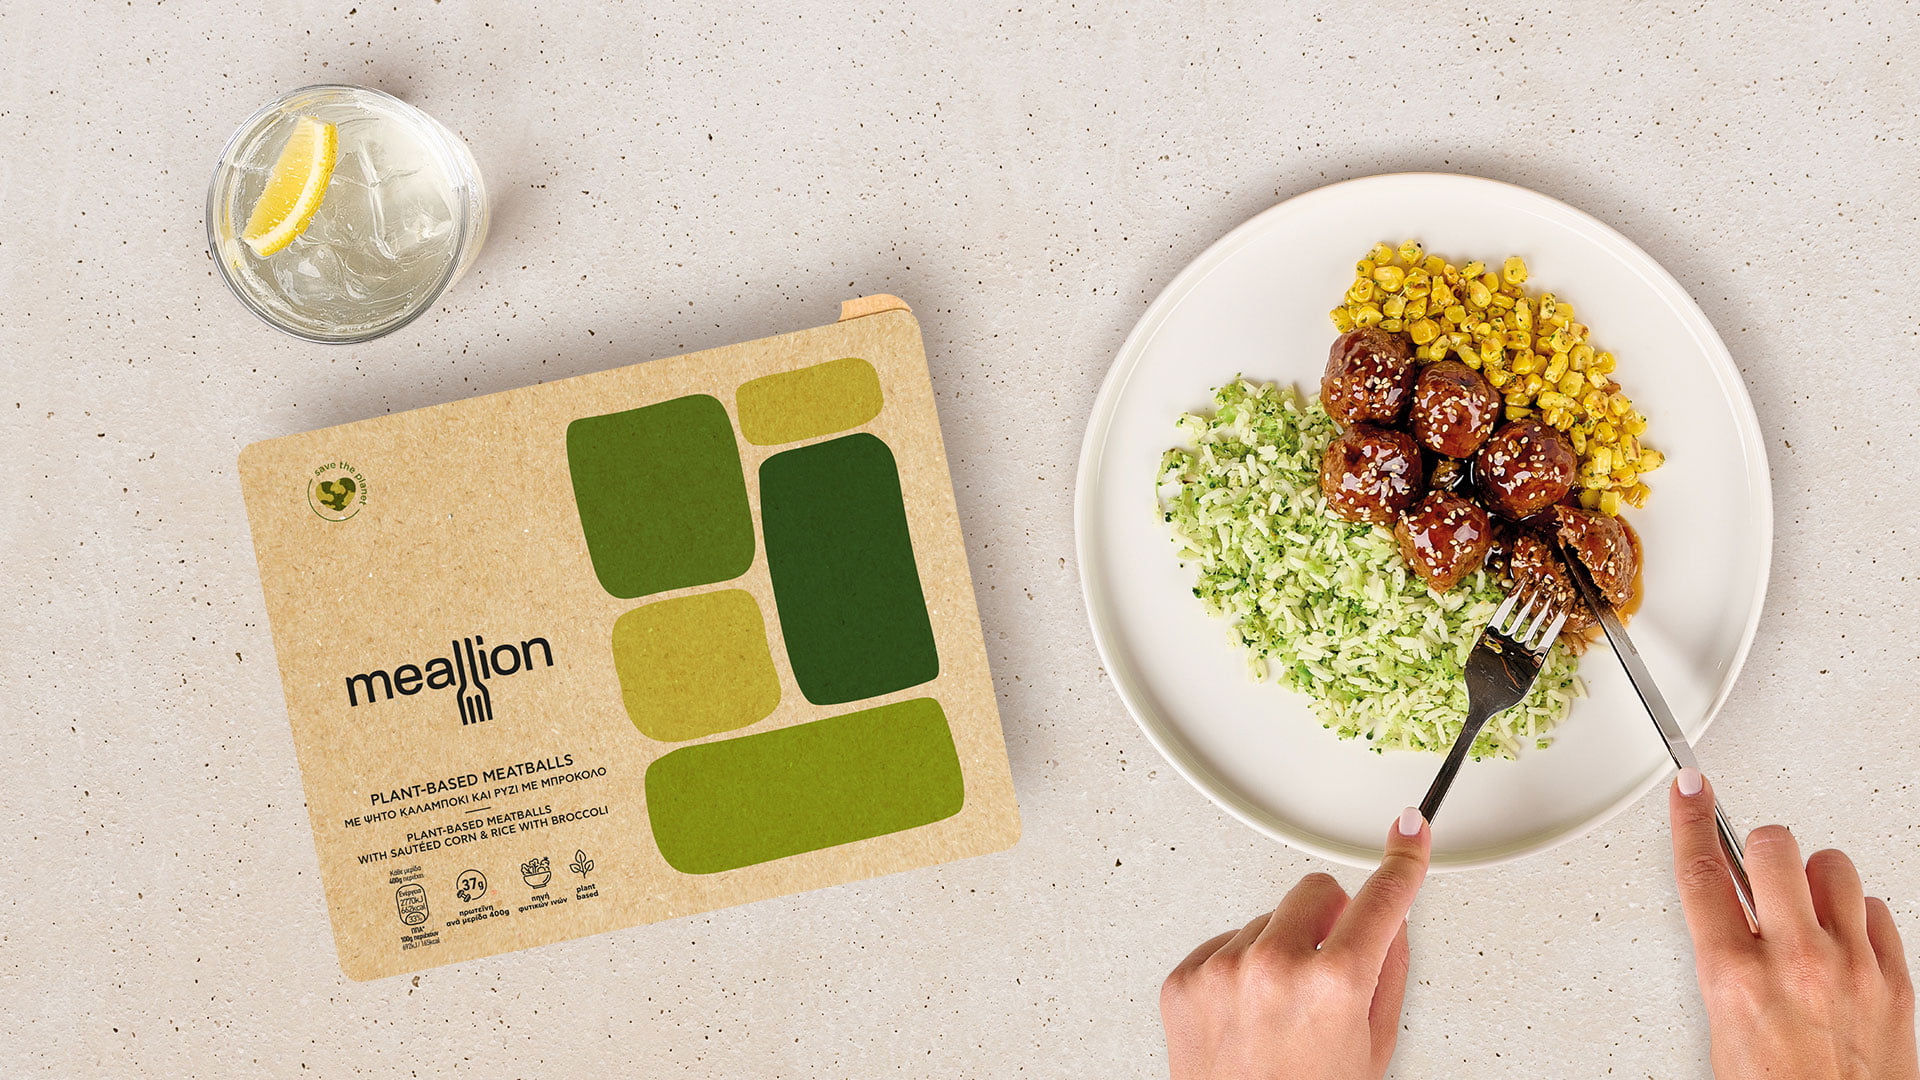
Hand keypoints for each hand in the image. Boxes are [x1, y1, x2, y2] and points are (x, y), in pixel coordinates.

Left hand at [1159, 808, 1430, 1079]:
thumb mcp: (1372, 1048)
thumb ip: (1386, 974)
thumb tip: (1389, 922)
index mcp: (1333, 983)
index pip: (1380, 899)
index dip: (1402, 862)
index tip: (1410, 830)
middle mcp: (1273, 966)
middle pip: (1314, 892)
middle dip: (1329, 920)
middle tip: (1329, 969)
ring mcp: (1221, 970)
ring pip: (1266, 921)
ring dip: (1279, 953)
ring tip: (1278, 1014)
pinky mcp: (1183, 980)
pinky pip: (1223, 946)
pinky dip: (1238, 972)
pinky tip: (1246, 1018)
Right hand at [1670, 768, 1917, 1078]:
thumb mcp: (1723, 1020)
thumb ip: (1727, 954)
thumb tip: (1732, 906)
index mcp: (1735, 975)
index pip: (1702, 872)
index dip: (1691, 819)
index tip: (1690, 788)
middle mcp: (1795, 962)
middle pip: (1775, 848)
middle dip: (1764, 850)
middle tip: (1761, 871)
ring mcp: (1852, 967)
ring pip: (1833, 867)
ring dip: (1815, 879)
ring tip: (1808, 911)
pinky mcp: (1896, 980)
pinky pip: (1876, 909)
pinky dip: (1858, 916)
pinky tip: (1845, 941)